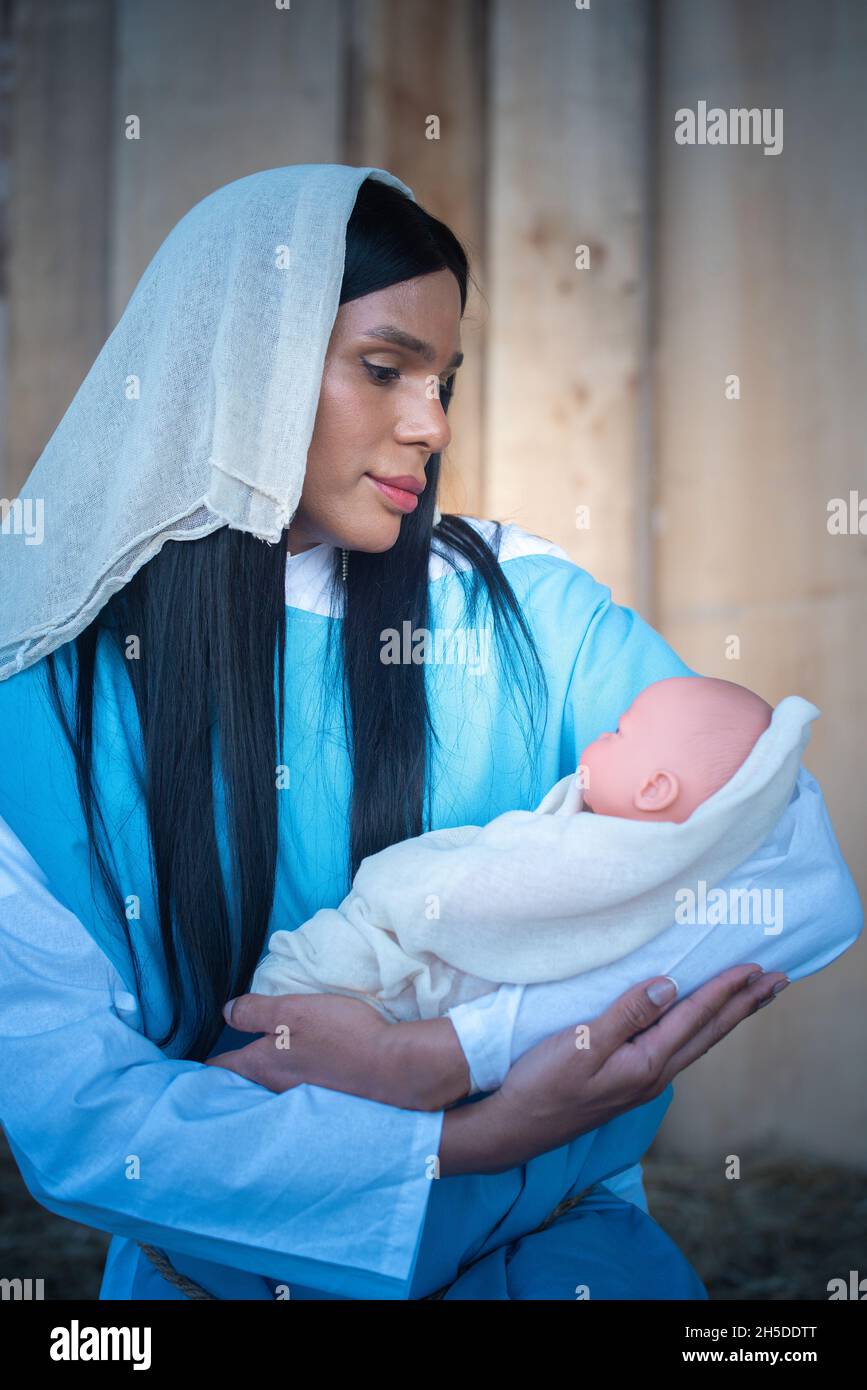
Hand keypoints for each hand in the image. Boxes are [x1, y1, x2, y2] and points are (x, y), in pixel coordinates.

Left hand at [204, 992, 395, 1099]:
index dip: (204, 1061)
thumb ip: (255, 1011)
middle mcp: (275, 1085)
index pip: (220, 1067)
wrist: (390, 1066)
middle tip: (220, 1056)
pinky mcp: (323, 1091)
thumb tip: (225, 1012)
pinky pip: (293, 1083)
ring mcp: (300, 1092)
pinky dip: (287, 1072)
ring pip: (268, 1082)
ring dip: (260, 1070)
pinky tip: (296, 1061)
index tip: (188, 1060)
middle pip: (243, 1079)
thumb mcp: (291, 1011)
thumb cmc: (339, 1035)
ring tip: (256, 1055)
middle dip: (230, 1069)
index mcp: (261, 1065)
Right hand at [464, 964, 787, 1172]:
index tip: (754, 967)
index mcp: (647, 1062)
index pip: (695, 1017)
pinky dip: (702, 1029)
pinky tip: (699, 1024)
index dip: (725, 990)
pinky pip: (680, 1048)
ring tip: (753, 998)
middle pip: (710, 1033)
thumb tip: (670, 986)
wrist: (517, 1127)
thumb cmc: (544, 1083)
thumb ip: (627, 1014)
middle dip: (745, 1005)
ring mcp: (644, 1081)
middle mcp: (655, 1074)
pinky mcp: (630, 1082)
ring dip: (728, 1017)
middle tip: (779, 981)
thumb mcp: (582, 1044)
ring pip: (698, 1043)